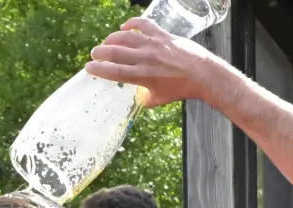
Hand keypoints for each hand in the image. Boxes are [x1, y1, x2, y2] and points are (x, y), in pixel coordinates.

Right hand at [85, 16, 230, 107]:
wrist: (203, 74)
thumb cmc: (182, 89)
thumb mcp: (161, 99)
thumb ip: (146, 99)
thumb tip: (138, 100)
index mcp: (142, 76)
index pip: (115, 71)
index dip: (99, 69)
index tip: (89, 68)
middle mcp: (145, 58)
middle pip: (115, 52)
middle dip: (100, 52)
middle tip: (94, 54)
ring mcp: (154, 44)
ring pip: (126, 37)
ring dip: (112, 38)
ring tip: (106, 42)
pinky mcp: (163, 35)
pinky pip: (144, 25)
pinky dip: (132, 23)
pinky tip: (125, 26)